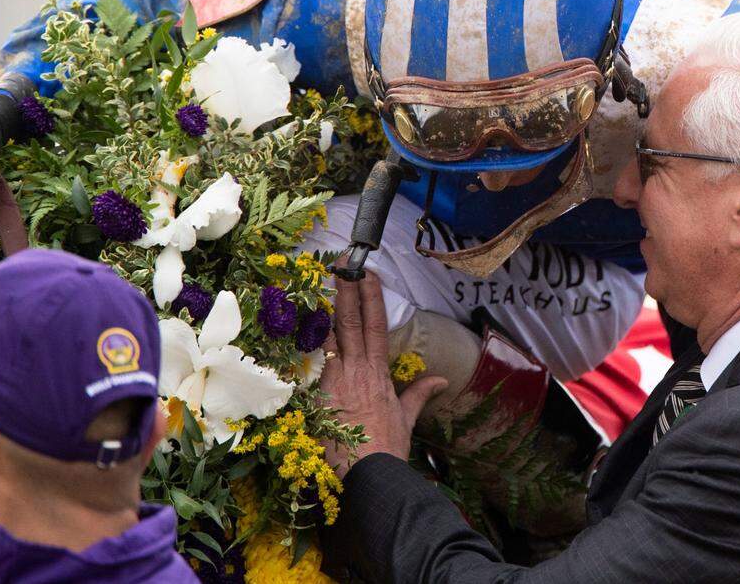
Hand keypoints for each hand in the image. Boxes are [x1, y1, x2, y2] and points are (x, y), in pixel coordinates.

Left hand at [319, 271, 446, 478]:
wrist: (369, 473)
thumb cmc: (387, 448)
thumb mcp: (405, 418)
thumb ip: (418, 394)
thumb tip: (439, 380)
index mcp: (378, 373)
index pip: (376, 326)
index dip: (371, 298)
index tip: (367, 276)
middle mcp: (357, 371)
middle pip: (351, 323)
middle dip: (347, 292)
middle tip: (342, 266)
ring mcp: (335, 381)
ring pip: (328, 338)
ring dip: (324, 311)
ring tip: (317, 286)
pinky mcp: (318, 396)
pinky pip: (311, 365)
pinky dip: (307, 345)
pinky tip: (299, 328)